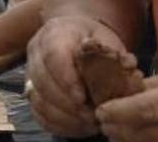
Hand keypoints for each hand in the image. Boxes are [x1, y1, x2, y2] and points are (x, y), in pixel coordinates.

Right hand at [26, 15, 130, 137]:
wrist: (75, 36)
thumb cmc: (92, 39)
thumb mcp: (106, 38)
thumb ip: (113, 51)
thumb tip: (127, 65)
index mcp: (55, 32)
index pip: (53, 54)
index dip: (65, 78)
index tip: (83, 97)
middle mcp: (36, 51)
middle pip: (42, 80)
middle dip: (67, 104)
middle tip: (91, 116)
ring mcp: (30, 71)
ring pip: (37, 99)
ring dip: (63, 116)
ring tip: (88, 123)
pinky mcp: (31, 90)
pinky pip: (37, 112)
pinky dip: (57, 123)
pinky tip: (78, 126)